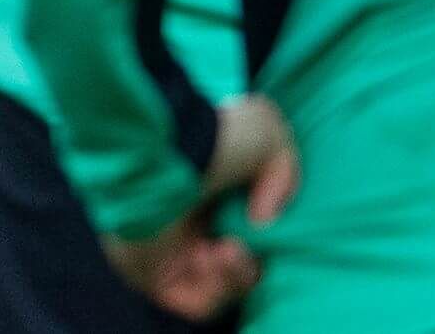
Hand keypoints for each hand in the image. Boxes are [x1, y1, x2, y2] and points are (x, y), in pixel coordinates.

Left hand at [102, 93, 299, 319]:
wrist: (165, 149)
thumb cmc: (214, 137)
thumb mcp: (267, 133)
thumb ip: (283, 175)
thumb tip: (264, 218)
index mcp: (207, 186)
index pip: (241, 227)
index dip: (262, 235)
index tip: (265, 223)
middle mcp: (186, 219)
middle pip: (232, 261)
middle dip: (248, 259)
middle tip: (238, 243)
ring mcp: (168, 249)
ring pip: (217, 285)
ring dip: (235, 273)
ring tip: (225, 249)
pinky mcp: (151, 275)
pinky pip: (194, 301)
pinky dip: (214, 290)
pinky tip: (209, 259)